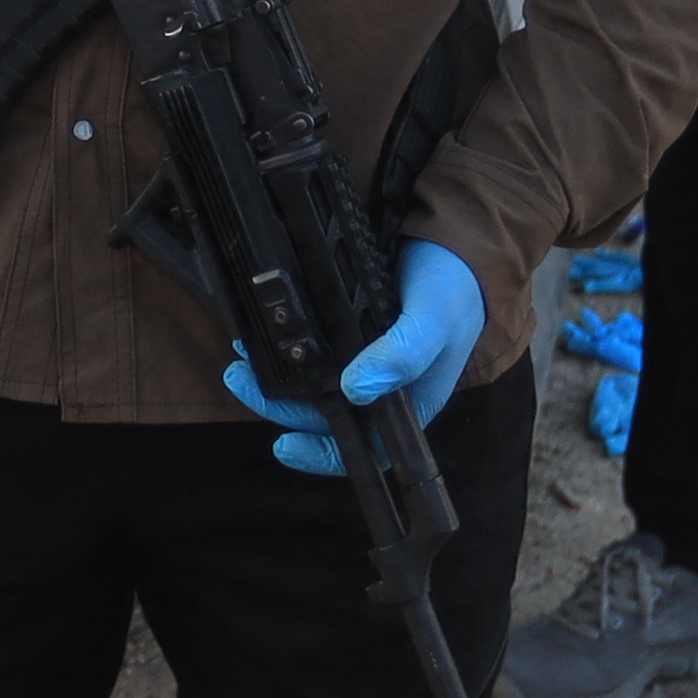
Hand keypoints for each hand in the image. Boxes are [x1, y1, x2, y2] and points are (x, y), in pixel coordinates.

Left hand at [227, 245, 488, 473]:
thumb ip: (403, 353)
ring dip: (276, 375)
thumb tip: (354, 389)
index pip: (365, 450)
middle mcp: (383, 390)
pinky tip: (260, 333)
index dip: (323, 454)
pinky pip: (313, 353)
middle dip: (280, 404)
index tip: (283, 444)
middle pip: (325, 416)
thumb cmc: (456, 289)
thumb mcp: (435, 320)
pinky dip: (286, 348)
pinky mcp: (349, 336)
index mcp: (408, 403)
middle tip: (240, 378)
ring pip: (313, 385)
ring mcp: (364, 363)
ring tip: (243, 354)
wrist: (456, 243)